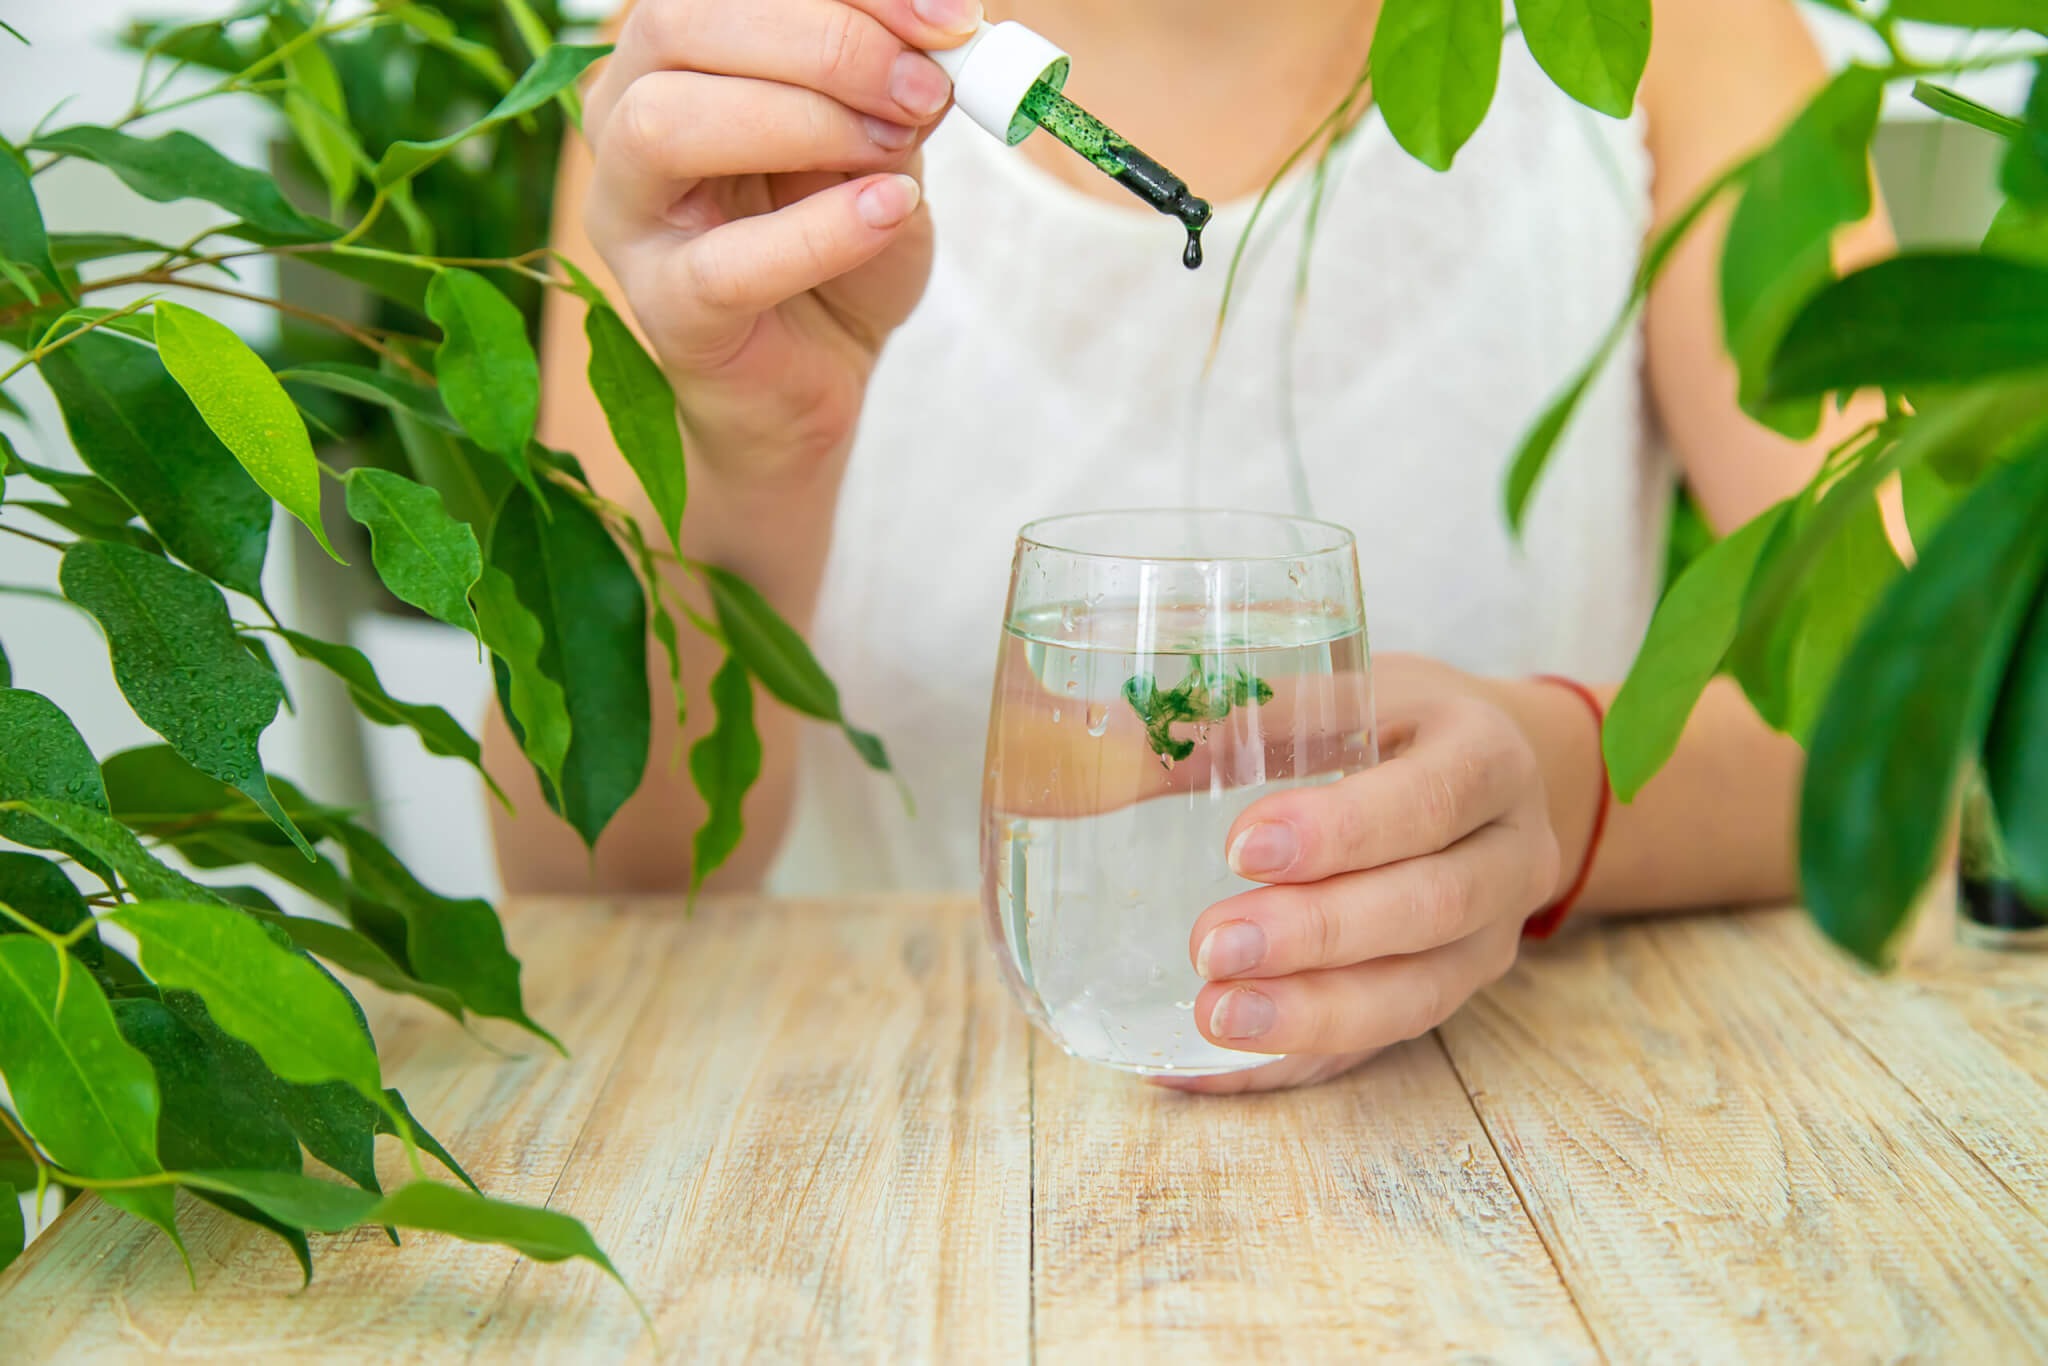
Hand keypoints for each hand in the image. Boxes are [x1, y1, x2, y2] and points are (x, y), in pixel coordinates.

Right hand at [580, 0, 976, 481]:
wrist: (822, 370)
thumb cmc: (842, 238)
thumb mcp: (884, 141)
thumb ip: (894, 83)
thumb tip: (941, 29)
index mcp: (673, 53)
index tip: (949, 14)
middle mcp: (625, 114)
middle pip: (678, 26)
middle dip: (822, 42)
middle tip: (924, 88)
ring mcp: (628, 215)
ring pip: (665, 126)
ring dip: (803, 122)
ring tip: (895, 156)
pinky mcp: (663, 308)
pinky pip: (723, 264)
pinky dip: (819, 231)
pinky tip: (888, 212)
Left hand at [1155, 656, 1573, 1094]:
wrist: (1485, 778)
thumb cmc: (1392, 721)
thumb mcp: (1340, 688)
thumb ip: (1237, 716)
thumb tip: (1097, 738)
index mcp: (1488, 759)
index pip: (1429, 801)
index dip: (1343, 830)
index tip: (1242, 846)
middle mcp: (1507, 857)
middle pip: (1429, 909)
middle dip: (1316, 934)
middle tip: (1212, 944)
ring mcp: (1486, 941)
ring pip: (1415, 998)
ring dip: (1311, 1015)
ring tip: (1212, 1017)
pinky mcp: (1444, 996)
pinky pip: (1375, 1047)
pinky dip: (1290, 1062)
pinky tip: (1202, 1069)